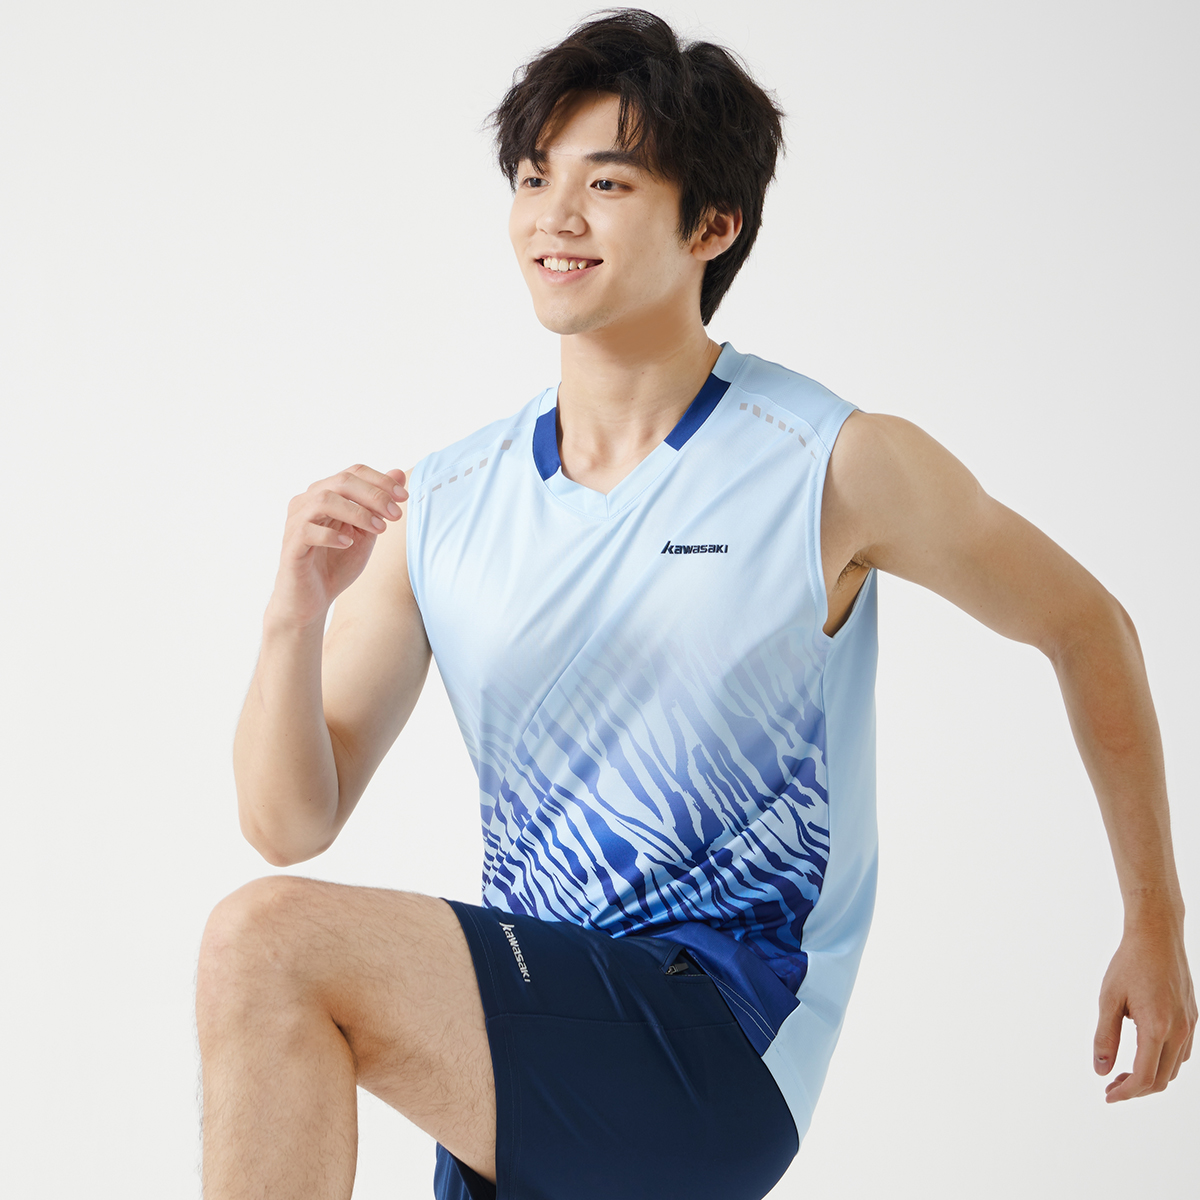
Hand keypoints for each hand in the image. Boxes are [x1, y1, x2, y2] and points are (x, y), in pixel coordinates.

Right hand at [268, 464, 407, 629]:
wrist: (312, 599)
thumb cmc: (337, 563)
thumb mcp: (366, 532)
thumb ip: (379, 505)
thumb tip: (400, 474)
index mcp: (326, 494)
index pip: (354, 473)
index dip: (381, 481)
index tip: (404, 497)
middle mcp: (307, 502)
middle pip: (342, 482)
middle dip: (374, 495)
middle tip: (396, 514)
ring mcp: (296, 522)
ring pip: (324, 500)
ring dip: (357, 512)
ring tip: (379, 529)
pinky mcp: (291, 545)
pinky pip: (308, 530)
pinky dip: (331, 534)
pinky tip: (348, 543)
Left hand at [1093, 913, 1195, 1100]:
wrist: (1157, 936)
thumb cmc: (1129, 964)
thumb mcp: (1108, 998)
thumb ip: (1105, 1036)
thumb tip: (1100, 1069)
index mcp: (1157, 1028)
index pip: (1145, 1077)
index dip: (1126, 1092)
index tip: (1107, 1095)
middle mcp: (1179, 1031)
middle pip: (1162, 1079)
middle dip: (1136, 1089)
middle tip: (1111, 1085)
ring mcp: (1189, 1025)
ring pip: (1174, 1068)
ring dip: (1150, 1077)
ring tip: (1123, 1072)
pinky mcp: (1192, 1018)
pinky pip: (1182, 1053)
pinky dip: (1163, 1062)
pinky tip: (1143, 1054)